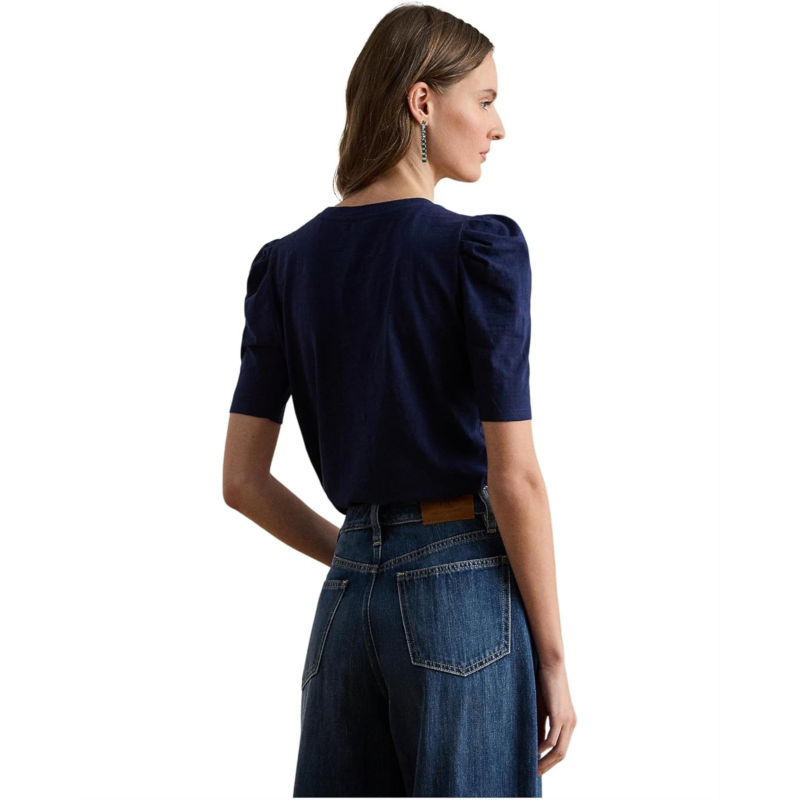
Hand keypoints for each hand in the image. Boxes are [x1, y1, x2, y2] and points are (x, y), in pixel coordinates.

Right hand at [536, 661, 576, 775]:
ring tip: (534, 768)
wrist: (552, 665)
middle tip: (535, 773)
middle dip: (548, 766)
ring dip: (546, 761)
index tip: (539, 768)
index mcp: (568, 723)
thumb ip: (541, 725)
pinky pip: (551, 739)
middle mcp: (571, 724)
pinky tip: (533, 751)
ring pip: (558, 750)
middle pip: (562, 754)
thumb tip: (536, 743)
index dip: (551, 761)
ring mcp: (566, 721)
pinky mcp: (559, 716)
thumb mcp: (542, 708)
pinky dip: (542, 748)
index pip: (561, 749)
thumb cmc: (545, 684)